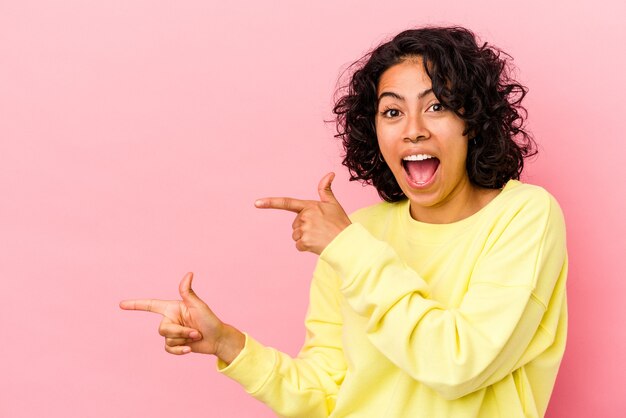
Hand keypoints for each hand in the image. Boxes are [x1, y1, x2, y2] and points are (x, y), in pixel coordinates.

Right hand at [119, 272, 243, 362]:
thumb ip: (188, 292)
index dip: (136, 305)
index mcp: (172, 308)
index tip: (121, 304)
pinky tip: (190, 349)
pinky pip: (169, 349)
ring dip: (183, 340)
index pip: (150, 305)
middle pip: (162, 329)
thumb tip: (189, 273)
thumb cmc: (210, 320)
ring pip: (166, 339)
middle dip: (180, 332)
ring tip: (196, 336)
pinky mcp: (175, 344)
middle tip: (196, 332)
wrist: (217, 339)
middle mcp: (170, 319)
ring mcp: (172, 332)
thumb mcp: (198, 305)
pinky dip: (179, 350)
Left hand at [255, 172, 350, 254]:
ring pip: (296, 236)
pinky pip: (298, 246)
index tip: (256, 203)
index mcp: (309, 206)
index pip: (286, 203)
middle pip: (295, 225)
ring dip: (305, 238)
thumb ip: (325, 189)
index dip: (270, 202)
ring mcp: (304, 229)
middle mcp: (305, 216)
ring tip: (320, 237)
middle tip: (320, 230)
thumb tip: (330, 173)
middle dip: (304, 228)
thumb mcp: (333, 204)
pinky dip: (306, 247)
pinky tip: (317, 244)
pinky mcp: (304, 241)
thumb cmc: (340, 223)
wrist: (347, 242)